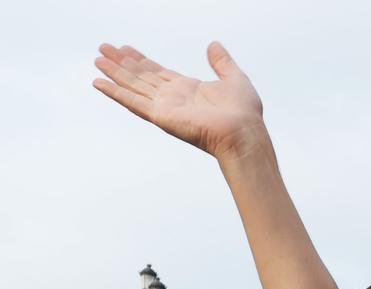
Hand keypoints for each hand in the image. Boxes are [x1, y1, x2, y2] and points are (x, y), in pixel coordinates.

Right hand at [94, 42, 266, 160]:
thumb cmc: (243, 112)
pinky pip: (133, 101)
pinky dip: (115, 92)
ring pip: (133, 86)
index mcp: (188, 89)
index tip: (125, 48)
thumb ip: (221, 62)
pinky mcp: (160, 116)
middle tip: (103, 48)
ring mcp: (165, 107)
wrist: (243, 132)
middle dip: (122, 63)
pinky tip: (99, 83)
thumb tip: (214, 45)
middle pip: (141, 77)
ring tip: (97, 60)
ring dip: (114, 73)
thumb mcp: (234, 78)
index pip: (158, 72)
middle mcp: (174, 98)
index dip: (141, 60)